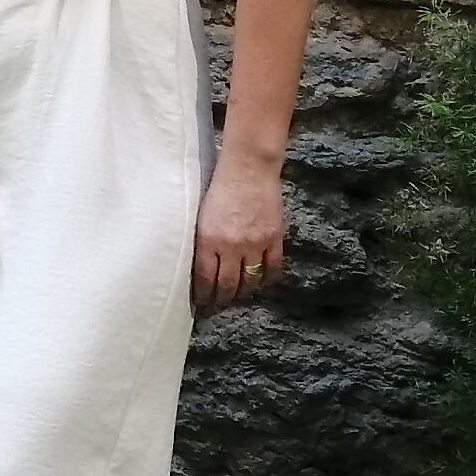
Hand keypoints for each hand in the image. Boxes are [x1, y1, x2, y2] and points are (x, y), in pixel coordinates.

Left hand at [193, 160, 287, 315]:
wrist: (248, 168)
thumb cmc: (219, 186)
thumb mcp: (201, 214)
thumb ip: (203, 239)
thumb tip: (201, 263)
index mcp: (207, 240)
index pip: (205, 278)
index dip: (203, 296)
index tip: (201, 304)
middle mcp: (231, 246)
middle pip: (227, 284)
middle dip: (221, 300)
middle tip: (218, 307)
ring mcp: (255, 244)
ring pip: (250, 280)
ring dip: (244, 293)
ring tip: (238, 298)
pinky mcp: (273, 238)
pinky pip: (273, 268)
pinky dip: (267, 280)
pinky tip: (261, 283)